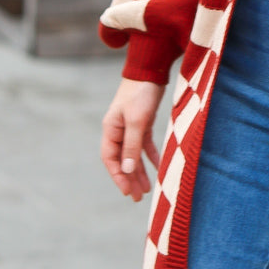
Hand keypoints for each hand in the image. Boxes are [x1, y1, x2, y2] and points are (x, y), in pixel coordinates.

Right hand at [101, 78, 165, 201]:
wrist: (150, 70)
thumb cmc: (141, 93)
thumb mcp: (137, 121)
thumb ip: (132, 145)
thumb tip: (127, 169)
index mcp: (111, 130)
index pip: (111, 159)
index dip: (118, 176)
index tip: (128, 192)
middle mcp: (118, 130)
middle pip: (122, 160)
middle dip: (129, 179)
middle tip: (138, 198)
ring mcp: (130, 127)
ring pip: (133, 155)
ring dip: (139, 171)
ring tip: (147, 189)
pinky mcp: (142, 123)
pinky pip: (144, 145)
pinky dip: (150, 156)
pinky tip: (158, 167)